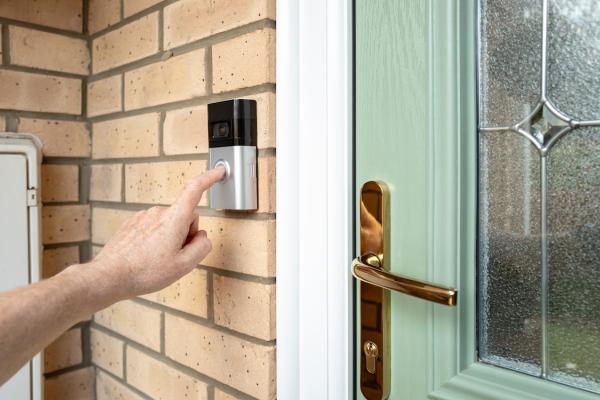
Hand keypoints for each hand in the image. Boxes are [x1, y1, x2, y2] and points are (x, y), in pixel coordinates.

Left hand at [91, 167, 224, 299]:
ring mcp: (143, 216)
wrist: (109, 276)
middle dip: (186, 233)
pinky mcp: (133, 223)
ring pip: (169, 223)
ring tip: (158, 259)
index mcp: (174, 219)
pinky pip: (154, 227)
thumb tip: (202, 237)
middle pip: (185, 215)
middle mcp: (158, 212)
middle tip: (176, 255)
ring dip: (170, 237)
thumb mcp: (184, 266)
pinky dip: (156, 239)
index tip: (219, 172)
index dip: (209, 179)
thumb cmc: (144, 272)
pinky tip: (147, 256)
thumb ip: (202, 247)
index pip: (195, 190)